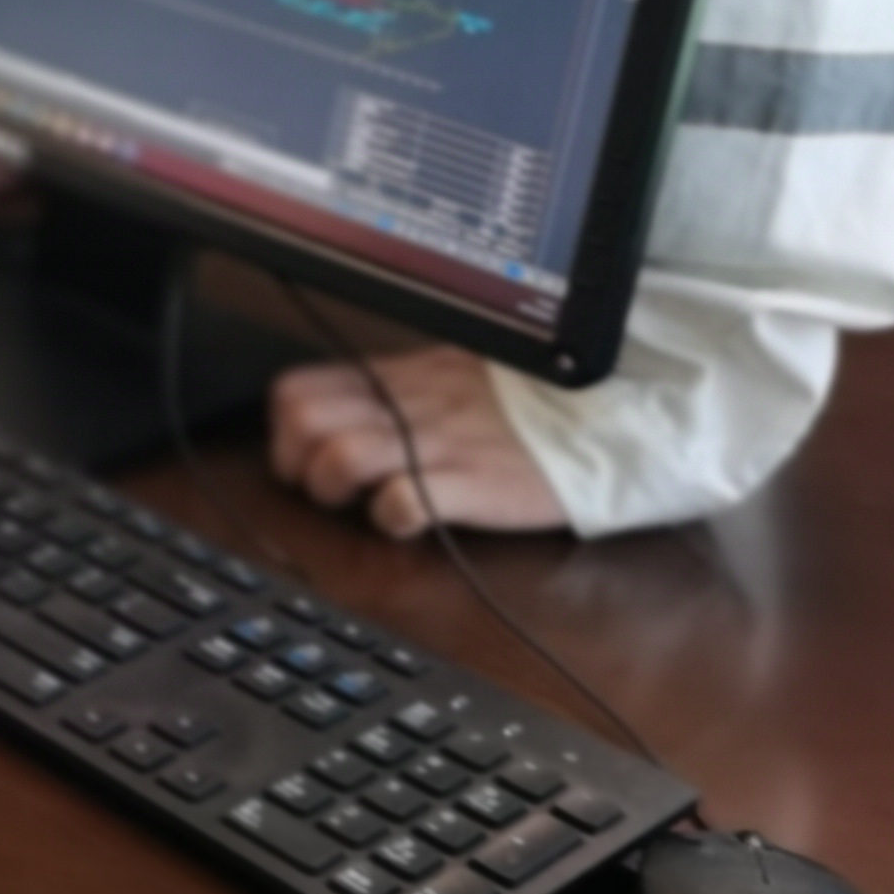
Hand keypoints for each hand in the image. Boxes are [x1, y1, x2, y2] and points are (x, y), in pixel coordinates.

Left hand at [267, 344, 567, 538]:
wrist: (609, 410)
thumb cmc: (529, 399)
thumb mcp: (450, 374)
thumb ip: (394, 389)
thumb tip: (342, 410)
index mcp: (397, 377)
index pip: (296, 390)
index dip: (283, 431)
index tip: (303, 456)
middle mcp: (407, 405)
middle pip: (304, 423)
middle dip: (297, 463)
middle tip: (328, 487)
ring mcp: (438, 443)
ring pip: (339, 458)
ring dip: (334, 490)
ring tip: (364, 502)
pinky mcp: (472, 483)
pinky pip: (400, 503)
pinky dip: (391, 519)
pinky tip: (409, 519)